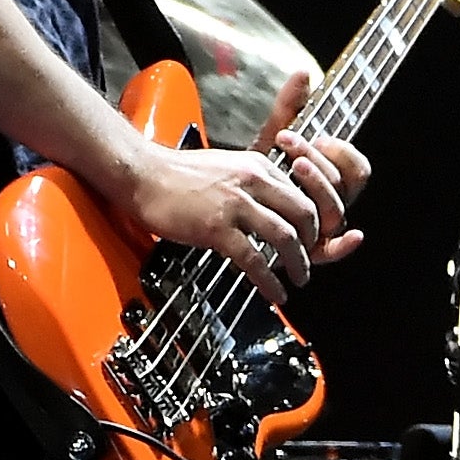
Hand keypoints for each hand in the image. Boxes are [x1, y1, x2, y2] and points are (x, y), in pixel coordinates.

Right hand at [117, 73, 368, 303]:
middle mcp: (254, 181)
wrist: (144, 175)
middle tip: (312, 260)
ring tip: (298, 279)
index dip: (315, 221)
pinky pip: (253, 259)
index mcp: (260, 167)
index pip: (303, 194)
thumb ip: (255, 183)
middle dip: (315, 243)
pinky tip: (273, 292)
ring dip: (298, 263)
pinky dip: (268, 280)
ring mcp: (236, 204)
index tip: (315, 239)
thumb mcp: (229, 167)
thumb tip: (275, 206)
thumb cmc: (180, 174)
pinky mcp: (217, 227)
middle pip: (305, 214)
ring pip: (285, 237)